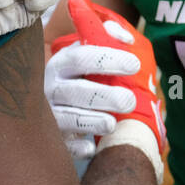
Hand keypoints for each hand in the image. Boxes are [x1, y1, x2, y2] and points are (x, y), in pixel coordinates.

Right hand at [52, 0, 165, 180]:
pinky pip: (65, 146)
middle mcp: (52, 88)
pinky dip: (77, 148)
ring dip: (93, 122)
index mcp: (62, 63)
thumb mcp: (88, 51)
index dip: (109, 60)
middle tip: (129, 101)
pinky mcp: (54, 139)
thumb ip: (107, 36)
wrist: (53, 103)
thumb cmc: (80, 74)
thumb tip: (127, 39)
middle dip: (106, 96)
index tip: (134, 65)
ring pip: (70, 120)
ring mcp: (50, 115)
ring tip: (112, 124)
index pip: (82, 58)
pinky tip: (91, 148)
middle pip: (77, 92)